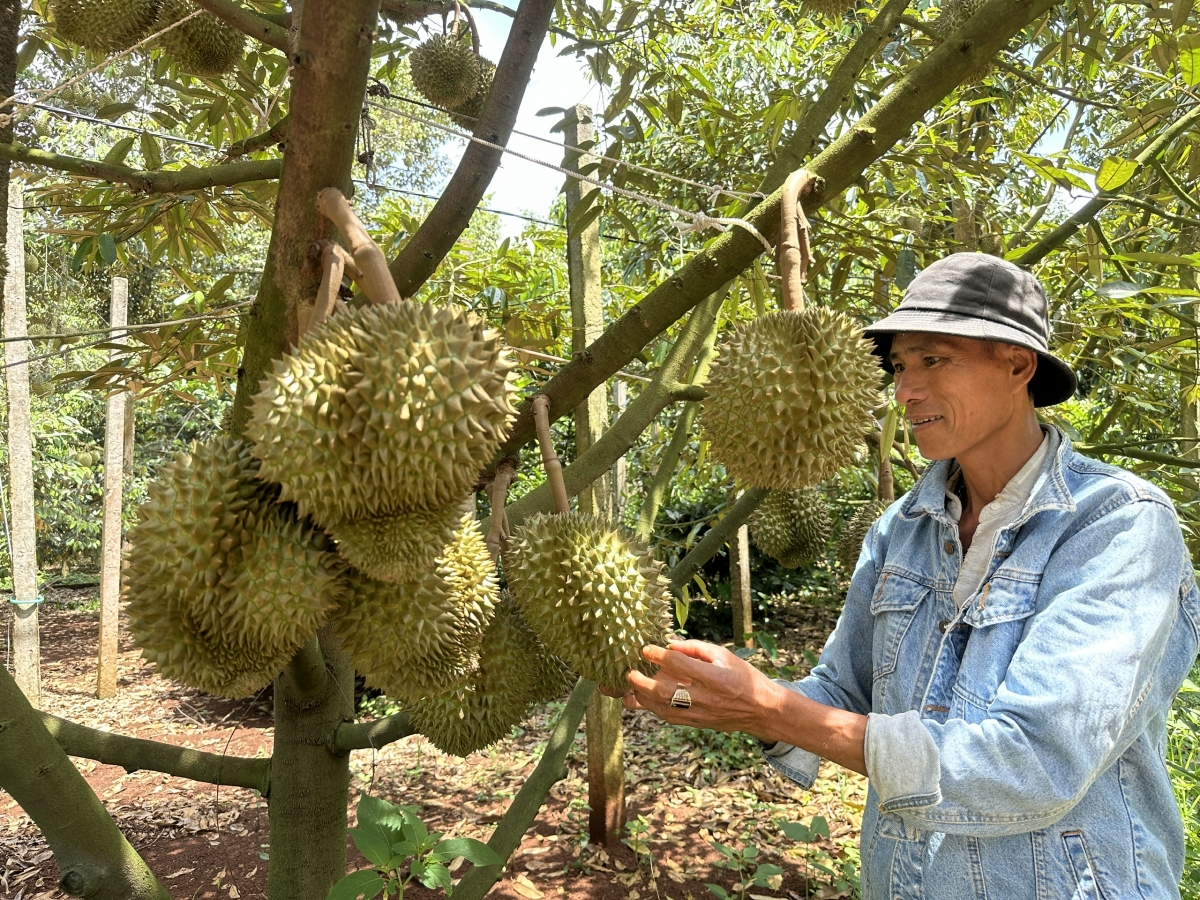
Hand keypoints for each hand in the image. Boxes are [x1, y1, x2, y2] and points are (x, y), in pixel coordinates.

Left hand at [621, 640, 785, 742]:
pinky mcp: (697, 724)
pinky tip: (643, 698)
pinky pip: (669, 718)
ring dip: (642, 697)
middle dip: (642, 682)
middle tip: (629, 671)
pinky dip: (652, 708)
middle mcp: (705, 698)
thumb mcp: (724, 655)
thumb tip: (670, 643)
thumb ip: (696, 648)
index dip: (659, 655)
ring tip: (630, 684)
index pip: (679, 664)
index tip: (646, 648)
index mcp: (715, 677)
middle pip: (665, 692)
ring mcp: (700, 714)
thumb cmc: (744, 677)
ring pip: (662, 708)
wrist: (762, 710)